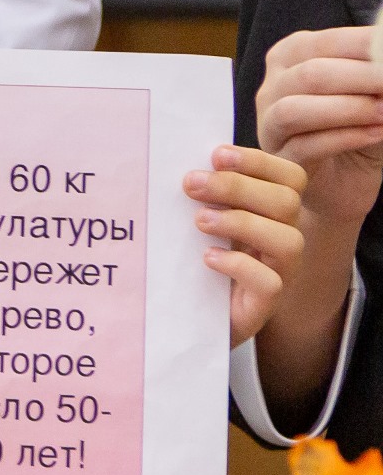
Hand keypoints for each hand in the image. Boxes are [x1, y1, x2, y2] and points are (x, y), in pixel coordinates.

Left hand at [194, 146, 311, 341]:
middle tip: (192, 185)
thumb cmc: (192, 262)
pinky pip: (270, 282)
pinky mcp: (263, 304)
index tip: (216, 155)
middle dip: (238, 187)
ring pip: (289, 241)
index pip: (290, 177)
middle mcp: (281, 239)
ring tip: (199, 221)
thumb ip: (202, 194)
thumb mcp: (196, 222)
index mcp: (269, 212)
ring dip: (241, 222)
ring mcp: (278, 272)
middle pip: (286, 203)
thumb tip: (183, 164)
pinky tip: (208, 257)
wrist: (187, 318)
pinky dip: (239, 265)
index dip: (260, 162)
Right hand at [258, 26, 382, 232]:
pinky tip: (375, 134)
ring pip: (295, 109)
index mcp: (291, 57)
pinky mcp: (280, 160)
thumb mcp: (369, 93)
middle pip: (309, 74)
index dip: (364, 47)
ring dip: (348, 109)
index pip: (326, 42)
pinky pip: (305, 146)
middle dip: (361, 77)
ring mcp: (269, 125)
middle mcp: (272, 87)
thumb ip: (374, 73)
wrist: (344, 180)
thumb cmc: (356, 127)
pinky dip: (345, 138)